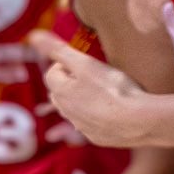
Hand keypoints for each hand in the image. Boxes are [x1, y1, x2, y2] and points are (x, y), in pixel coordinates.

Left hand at [29, 31, 153, 146]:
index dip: (67, 64)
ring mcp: (81, 127)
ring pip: (75, 109)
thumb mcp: (85, 63)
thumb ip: (59, 50)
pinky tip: (115, 110)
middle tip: (94, 75)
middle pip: (60, 92)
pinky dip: (99, 116)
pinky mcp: (97, 137)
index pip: (52, 73)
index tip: (84, 62)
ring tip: (105, 92)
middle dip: (71, 82)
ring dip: (83, 100)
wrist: (140, 121)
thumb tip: (33, 35)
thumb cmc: (113, 89)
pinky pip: (92, 124)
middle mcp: (66, 112)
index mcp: (60, 92)